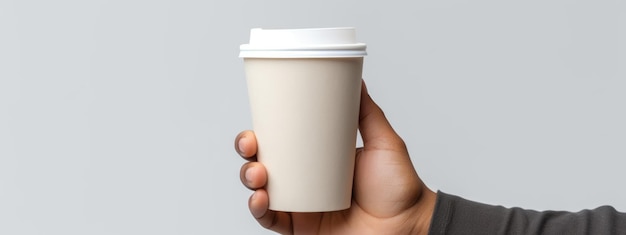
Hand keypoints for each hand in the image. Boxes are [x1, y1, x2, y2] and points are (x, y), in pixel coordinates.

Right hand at [235, 81, 436, 234]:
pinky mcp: (301, 228)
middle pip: (263, 162)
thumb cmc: (399, 188)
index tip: (256, 121)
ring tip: (258, 174)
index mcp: (318, 158)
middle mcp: (305, 180)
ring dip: (248, 178)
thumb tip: (355, 79)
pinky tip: (260, 200)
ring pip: (260, 190)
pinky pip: (271, 220)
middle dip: (247, 152)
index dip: (261, 132)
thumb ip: (368, 113)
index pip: (281, 141)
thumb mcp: (384, 142)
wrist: (408, 226)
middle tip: (250, 145)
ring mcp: (301, 205)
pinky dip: (259, 210)